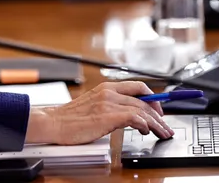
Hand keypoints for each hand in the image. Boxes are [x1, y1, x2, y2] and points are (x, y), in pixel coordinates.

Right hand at [25, 81, 173, 144]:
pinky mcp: (107, 116)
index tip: (160, 109)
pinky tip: (146, 131)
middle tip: (166, 125)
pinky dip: (144, 124)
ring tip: (162, 132)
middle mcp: (109, 92)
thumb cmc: (70, 119)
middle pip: (144, 99)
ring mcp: (108, 103)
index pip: (138, 87)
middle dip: (159, 114)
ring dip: (156, 123)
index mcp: (106, 87)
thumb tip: (129, 116)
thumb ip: (110, 106)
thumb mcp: (93, 106)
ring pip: (142, 109)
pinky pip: (134, 117)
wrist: (53, 123)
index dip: (153, 98)